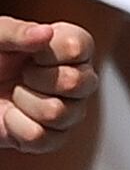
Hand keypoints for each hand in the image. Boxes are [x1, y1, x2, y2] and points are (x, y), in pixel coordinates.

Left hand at [0, 12, 87, 149]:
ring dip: (24, 102)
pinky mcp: (51, 138)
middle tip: (22, 74)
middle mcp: (77, 78)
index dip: (47, 52)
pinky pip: (43, 138)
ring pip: (59, 113)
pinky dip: (16, 127)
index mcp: (68, 46)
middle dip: (36, 78)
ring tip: (14, 94)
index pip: (79, 48)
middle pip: (78, 83)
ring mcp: (68, 110)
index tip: (31, 52)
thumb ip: (16, 31)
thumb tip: (45, 33)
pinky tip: (10, 115)